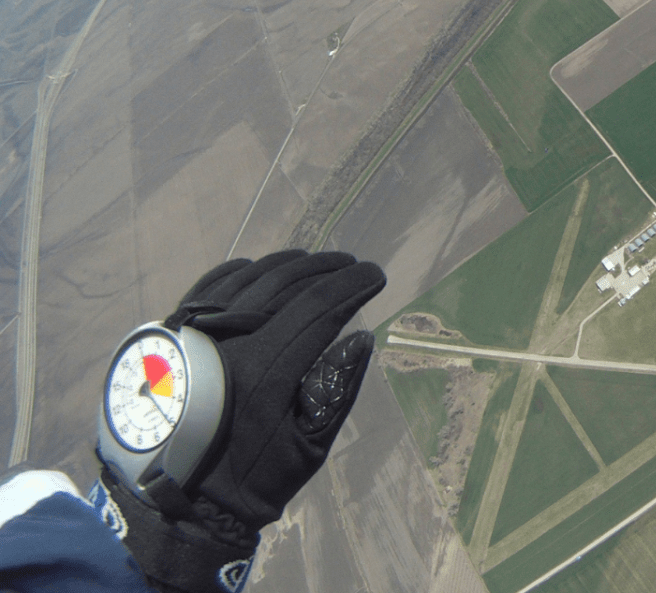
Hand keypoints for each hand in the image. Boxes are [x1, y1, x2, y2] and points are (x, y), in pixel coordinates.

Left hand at [96, 250, 384, 592]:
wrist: (177, 504)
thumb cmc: (253, 479)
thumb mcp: (309, 448)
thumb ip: (337, 389)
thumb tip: (362, 337)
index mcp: (266, 370)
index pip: (318, 308)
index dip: (351, 287)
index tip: (376, 276)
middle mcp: (227, 342)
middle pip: (285, 285)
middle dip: (325, 270)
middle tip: (352, 265)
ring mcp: (191, 334)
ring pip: (247, 279)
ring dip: (287, 266)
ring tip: (314, 263)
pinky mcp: (167, 337)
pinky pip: (207, 288)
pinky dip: (239, 272)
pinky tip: (259, 269)